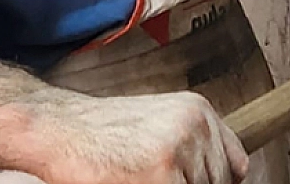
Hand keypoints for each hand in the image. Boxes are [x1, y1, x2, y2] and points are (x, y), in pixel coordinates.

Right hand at [11, 88, 247, 183]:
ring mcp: (181, 148)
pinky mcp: (161, 173)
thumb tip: (226, 181)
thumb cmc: (99, 136)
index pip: (234, 169)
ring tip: (132, 178)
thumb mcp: (157, 131)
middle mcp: (197, 125)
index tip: (187, 183)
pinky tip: (125, 182)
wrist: (54, 127)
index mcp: (199, 112)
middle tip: (145, 179)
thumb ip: (192, 154)